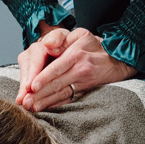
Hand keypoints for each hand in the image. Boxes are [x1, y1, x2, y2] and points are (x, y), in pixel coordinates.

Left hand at [16, 25, 131, 111]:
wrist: (118, 59)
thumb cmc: (94, 45)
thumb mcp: (80, 34)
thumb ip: (62, 38)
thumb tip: (48, 46)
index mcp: (77, 53)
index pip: (57, 67)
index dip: (44, 78)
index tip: (32, 86)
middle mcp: (80, 68)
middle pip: (57, 83)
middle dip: (40, 94)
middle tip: (26, 102)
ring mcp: (84, 81)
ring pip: (62, 93)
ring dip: (46, 102)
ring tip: (33, 108)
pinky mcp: (86, 90)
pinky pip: (70, 98)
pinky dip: (57, 104)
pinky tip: (46, 109)